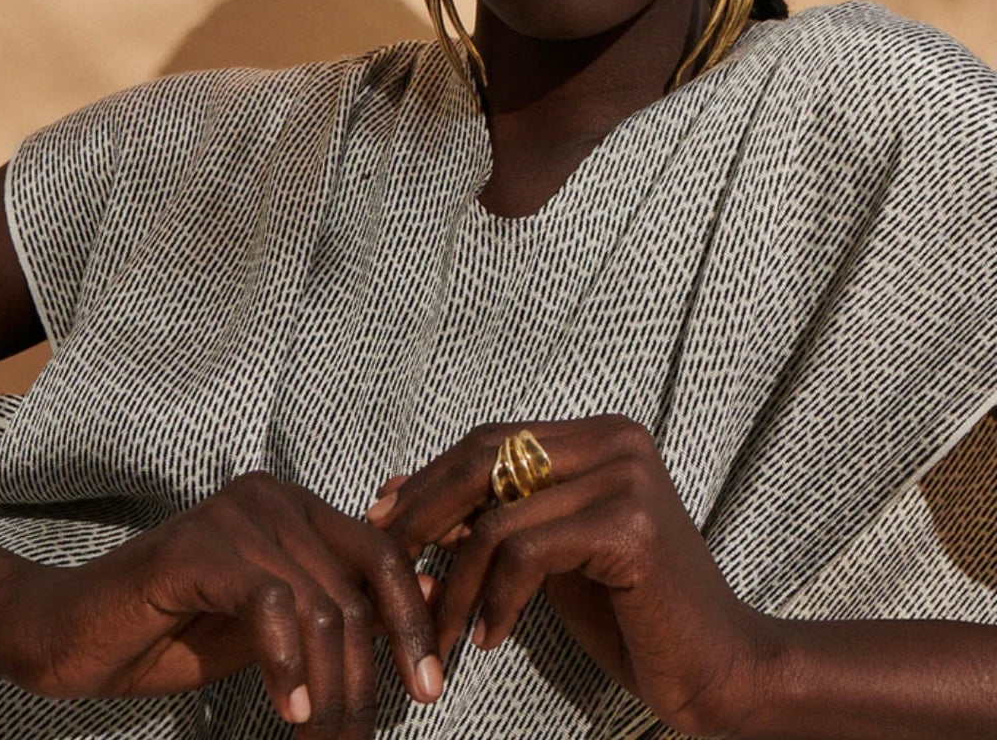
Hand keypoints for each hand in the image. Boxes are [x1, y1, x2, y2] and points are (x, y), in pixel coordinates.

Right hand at [0, 472, 442, 738]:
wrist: (73, 634)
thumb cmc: (176, 632)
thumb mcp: (276, 627)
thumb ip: (337, 612)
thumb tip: (423, 606)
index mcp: (300, 509)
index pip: (383, 555)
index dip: (413, 620)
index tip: (430, 685)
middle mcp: (276, 498)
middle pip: (356, 588)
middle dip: (371, 672)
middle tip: (363, 738)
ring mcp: (238, 514)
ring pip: (320, 604)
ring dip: (331, 687)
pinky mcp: (199, 545)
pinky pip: (270, 603)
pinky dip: (287, 666)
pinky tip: (288, 712)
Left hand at [367, 416, 770, 736]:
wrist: (719, 667)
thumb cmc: (629, 611)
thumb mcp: (546, 553)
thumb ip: (490, 517)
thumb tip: (396, 493)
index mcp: (598, 436)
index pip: (490, 440)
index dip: (430, 477)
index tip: (384, 516)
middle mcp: (614, 440)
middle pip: (485, 458)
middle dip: (424, 512)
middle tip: (390, 566)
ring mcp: (626, 476)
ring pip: (497, 515)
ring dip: (457, 580)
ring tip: (445, 628)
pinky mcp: (629, 524)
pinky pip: (526, 552)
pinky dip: (496, 598)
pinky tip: (493, 637)